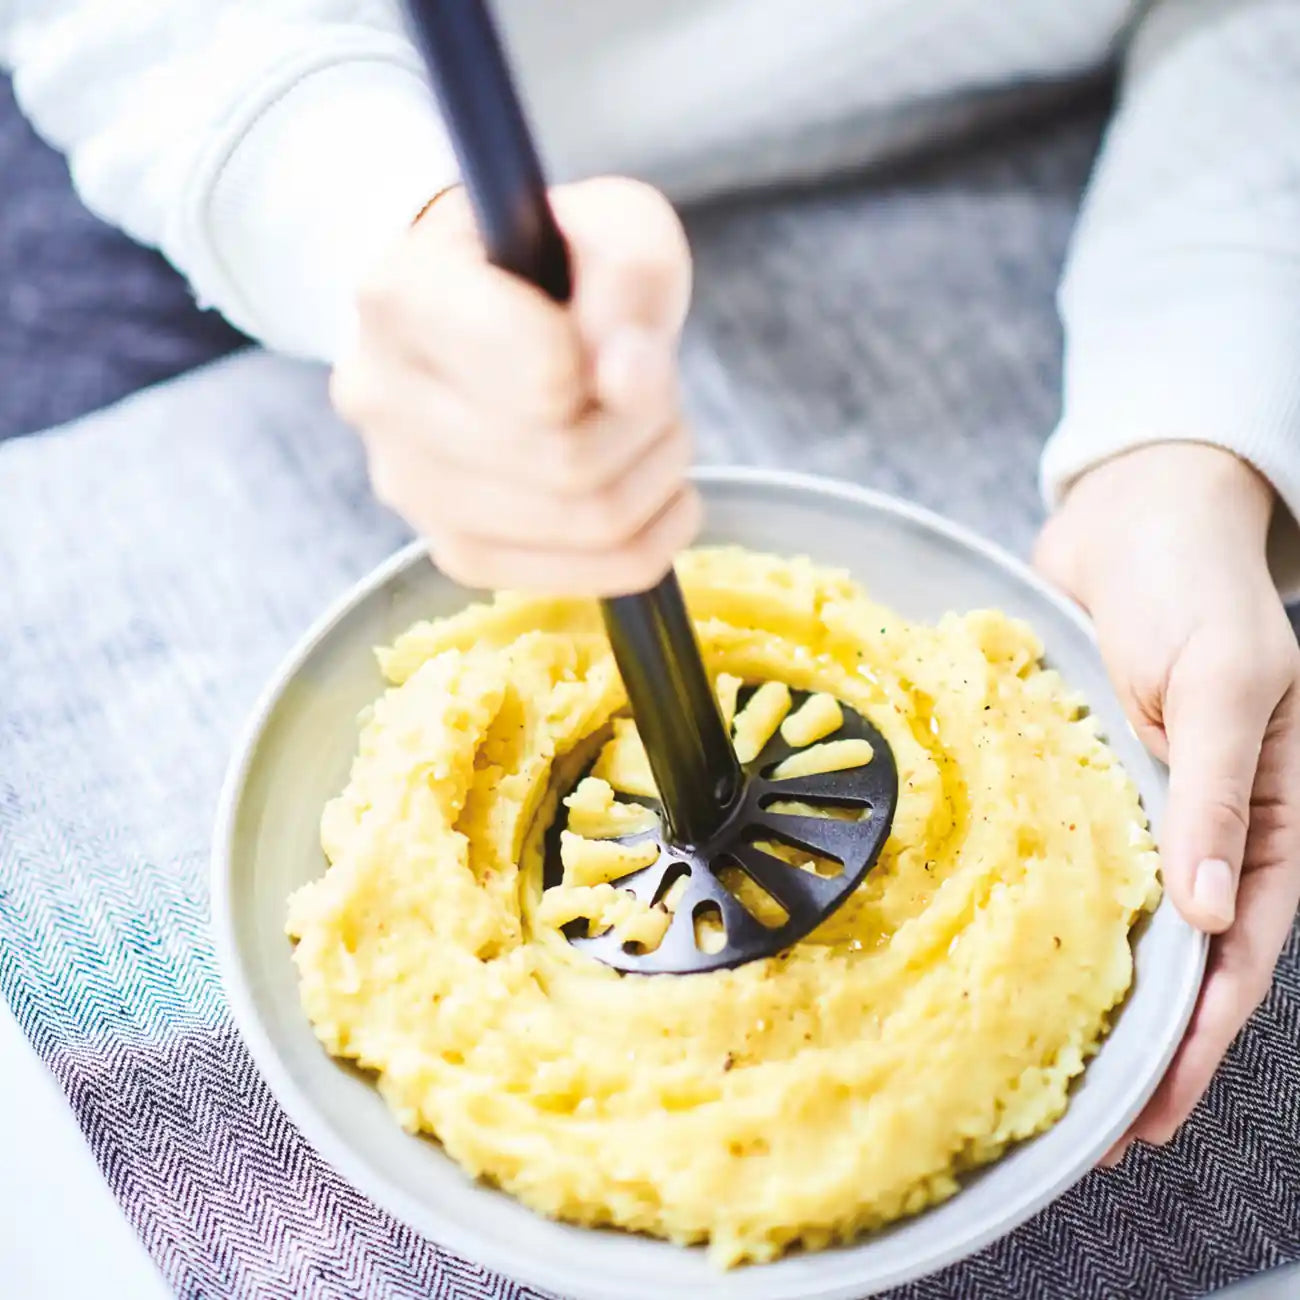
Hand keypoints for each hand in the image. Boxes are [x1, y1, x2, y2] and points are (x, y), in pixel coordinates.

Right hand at [330, 177, 699, 593]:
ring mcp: (408, 487)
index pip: (542, 371)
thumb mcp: (608, 224)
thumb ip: (630, 275)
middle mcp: (380, 398)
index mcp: (401, 296)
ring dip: (657, 473)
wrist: (484, 313)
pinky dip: (653, 536)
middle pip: (571, 458)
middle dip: (649, 420)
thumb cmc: (550, 264)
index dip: (612, 356)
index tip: (618, 332)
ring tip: (651, 426)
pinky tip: (655, 490)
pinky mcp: (455, 552)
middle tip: (652, 383)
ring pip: (588, 520)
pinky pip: (591, 576)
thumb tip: (628, 379)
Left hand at [1034, 443, 1299, 1161]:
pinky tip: (1015, 958)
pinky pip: (1072, 863)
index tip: (1153, 1107)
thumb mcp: (1229, 682)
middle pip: (1184, 958)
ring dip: (1100, 995)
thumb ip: (1225, 793)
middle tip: (1095, 1123)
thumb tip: (1215, 914)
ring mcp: (1142, 805)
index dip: (1203, 1036)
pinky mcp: (1084, 779)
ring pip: (1125, 923)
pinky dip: (1054, 916)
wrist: (1134, 517)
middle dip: (1149, 1044)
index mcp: (1267, 814)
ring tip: (1054, 1066)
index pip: (1242, 951)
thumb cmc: (1195, 585)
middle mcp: (1205, 823)